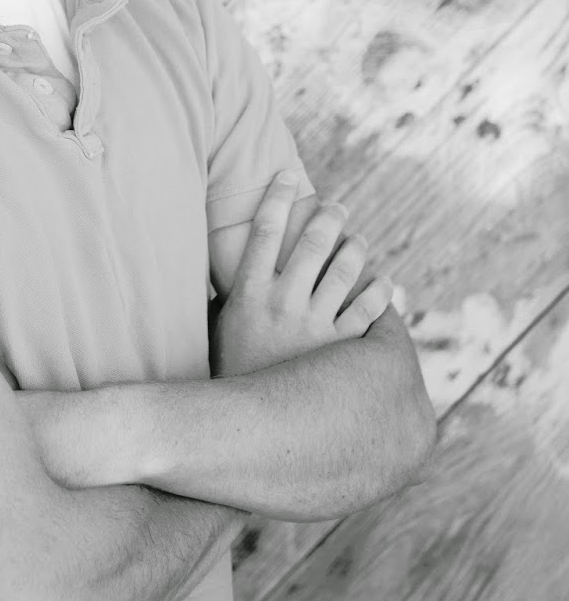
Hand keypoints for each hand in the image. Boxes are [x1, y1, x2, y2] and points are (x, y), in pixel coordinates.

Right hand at [211, 171, 393, 377]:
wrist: (248, 425)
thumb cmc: (232, 372)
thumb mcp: (221, 329)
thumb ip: (226, 297)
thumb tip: (215, 268)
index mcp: (249, 294)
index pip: (264, 232)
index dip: (277, 198)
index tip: (287, 175)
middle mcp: (281, 304)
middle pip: (310, 243)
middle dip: (328, 217)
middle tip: (337, 206)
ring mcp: (312, 326)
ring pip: (344, 270)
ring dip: (356, 249)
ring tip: (359, 241)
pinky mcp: (338, 351)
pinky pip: (368, 311)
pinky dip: (380, 292)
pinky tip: (385, 282)